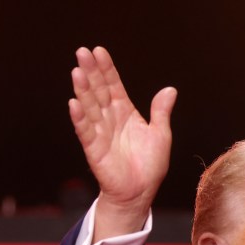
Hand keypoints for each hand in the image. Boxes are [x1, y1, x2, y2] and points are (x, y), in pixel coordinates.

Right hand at [69, 46, 175, 240]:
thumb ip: (161, 112)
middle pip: (98, 91)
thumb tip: (170, 90)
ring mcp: (101, 133)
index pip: (113, 85)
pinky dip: (80, 118)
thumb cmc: (149, 165)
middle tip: (82, 52)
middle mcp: (110, 119)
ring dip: (83, 90)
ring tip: (77, 72)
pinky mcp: (95, 149)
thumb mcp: (160, 135)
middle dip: (91, 72)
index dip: (107, 69)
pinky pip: (86, 131)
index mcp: (125, 112)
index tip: (99, 51)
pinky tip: (74, 104)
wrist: (140, 192)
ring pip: (90, 107)